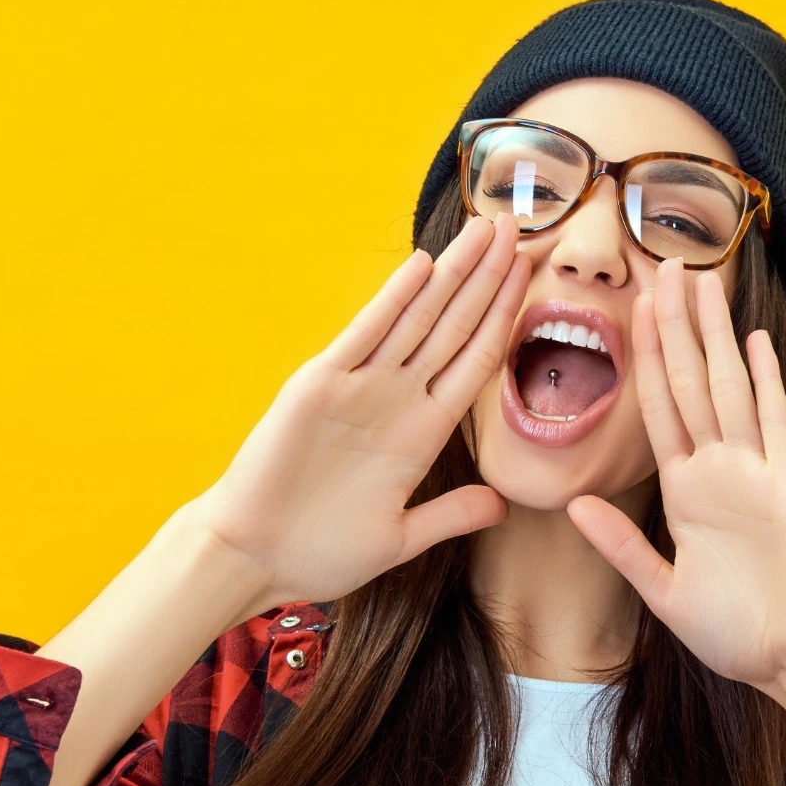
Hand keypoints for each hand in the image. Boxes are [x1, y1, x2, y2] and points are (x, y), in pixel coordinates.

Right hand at [190, 213, 530, 614]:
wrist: (254, 559)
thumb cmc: (319, 552)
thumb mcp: (400, 538)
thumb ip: (450, 515)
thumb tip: (503, 506)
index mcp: (421, 435)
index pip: (475, 361)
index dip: (504, 318)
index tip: (531, 278)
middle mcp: (395, 401)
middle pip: (453, 326)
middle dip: (486, 278)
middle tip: (515, 227)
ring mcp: (358, 389)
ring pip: (418, 319)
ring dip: (453, 274)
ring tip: (485, 229)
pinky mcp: (318, 387)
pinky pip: (364, 336)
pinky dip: (393, 300)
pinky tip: (422, 266)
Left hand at [564, 257, 785, 716]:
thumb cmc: (735, 632)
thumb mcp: (663, 589)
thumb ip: (621, 546)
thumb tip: (572, 507)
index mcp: (685, 492)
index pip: (658, 409)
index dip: (644, 360)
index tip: (631, 310)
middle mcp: (719, 472)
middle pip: (690, 383)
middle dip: (676, 327)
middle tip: (664, 266)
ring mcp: (756, 475)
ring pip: (727, 390)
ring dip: (712, 337)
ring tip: (701, 283)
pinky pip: (774, 426)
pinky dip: (764, 384)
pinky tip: (753, 342)